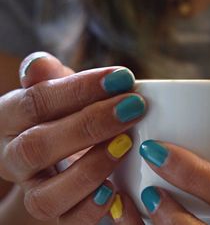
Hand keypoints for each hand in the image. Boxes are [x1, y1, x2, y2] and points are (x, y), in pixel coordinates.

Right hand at [0, 52, 145, 223]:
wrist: (59, 146)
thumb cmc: (62, 111)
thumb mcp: (56, 89)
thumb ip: (49, 77)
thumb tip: (40, 65)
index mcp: (11, 118)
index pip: (36, 101)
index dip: (80, 89)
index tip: (122, 77)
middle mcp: (14, 157)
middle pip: (38, 146)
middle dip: (89, 125)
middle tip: (133, 107)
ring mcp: (32, 188)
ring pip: (46, 193)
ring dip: (91, 168)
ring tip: (126, 144)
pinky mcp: (55, 211)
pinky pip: (67, 220)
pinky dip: (91, 208)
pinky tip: (115, 189)